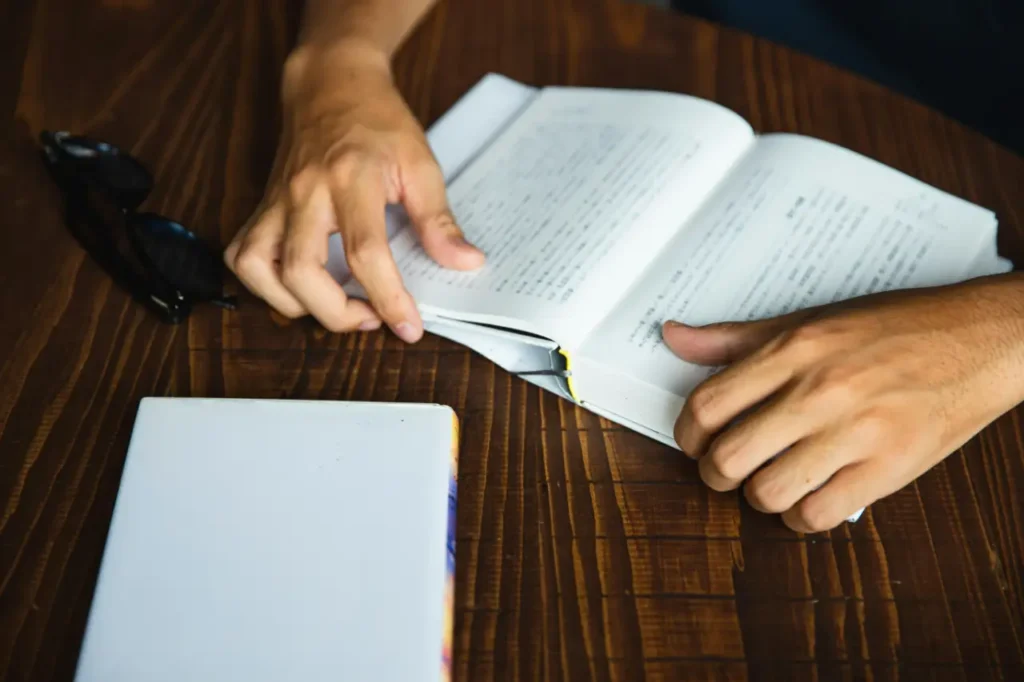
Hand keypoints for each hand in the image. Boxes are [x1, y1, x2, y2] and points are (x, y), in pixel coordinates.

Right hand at [224, 43, 484, 340]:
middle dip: (336, 314)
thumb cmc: (378, 122)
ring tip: (333, 306)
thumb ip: (440, 220)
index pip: (366, 252)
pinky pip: (241, 255)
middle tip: (371, 318)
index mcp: (353, 177)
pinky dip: (262, 284)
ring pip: (257, 267)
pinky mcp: (261, 207)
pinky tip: (296, 288)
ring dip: (293, 304)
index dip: (388, 298)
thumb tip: (466, 263)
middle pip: (302, 271)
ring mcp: (277, 200)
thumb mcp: (420, 164)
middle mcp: (306, 191)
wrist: (331, 84)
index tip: (409, 326)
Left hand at [662, 276, 1023, 532]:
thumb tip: (674, 338)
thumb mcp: (809, 320)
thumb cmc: (893, 328)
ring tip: (770, 481)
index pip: (707, 405)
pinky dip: (801, 516)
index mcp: (794, 350)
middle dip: (714, 474)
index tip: (695, 442)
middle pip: (728, 457)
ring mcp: (856, 432)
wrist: (980, 340)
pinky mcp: (889, 468)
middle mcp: (819, 390)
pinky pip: (817, 515)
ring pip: (767, 493)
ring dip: (758, 497)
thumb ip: (736, 339)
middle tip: (726, 470)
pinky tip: (808, 496)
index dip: (687, 435)